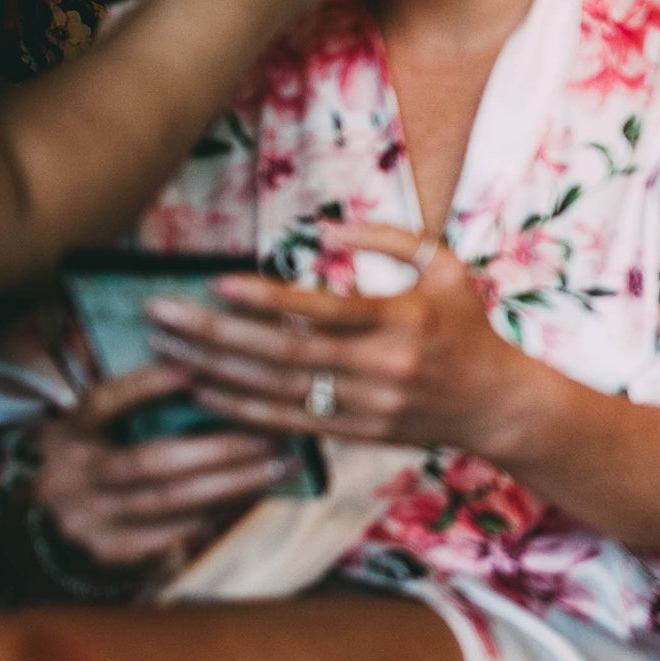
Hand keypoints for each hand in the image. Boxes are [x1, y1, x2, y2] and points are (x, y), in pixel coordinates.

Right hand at [32, 365, 302, 570]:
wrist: (70, 512)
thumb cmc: (110, 449)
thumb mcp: (110, 422)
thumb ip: (148, 398)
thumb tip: (219, 370)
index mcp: (67, 432)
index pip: (103, 403)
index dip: (145, 386)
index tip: (196, 368)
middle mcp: (68, 477)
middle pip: (151, 461)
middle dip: (220, 448)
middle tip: (274, 435)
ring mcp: (85, 519)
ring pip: (169, 501)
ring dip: (233, 483)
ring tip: (280, 466)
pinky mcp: (108, 550)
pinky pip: (172, 532)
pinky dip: (216, 512)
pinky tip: (252, 495)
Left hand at [142, 223, 550, 459]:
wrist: (499, 405)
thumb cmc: (469, 327)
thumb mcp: (446, 268)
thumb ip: (390, 239)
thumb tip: (325, 227)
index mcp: (403, 320)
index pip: (323, 308)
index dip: (266, 297)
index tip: (216, 281)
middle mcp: (382, 366)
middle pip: (284, 353)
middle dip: (214, 334)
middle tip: (160, 314)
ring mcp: (367, 406)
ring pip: (276, 391)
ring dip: (214, 371)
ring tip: (165, 350)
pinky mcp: (358, 433)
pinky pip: (288, 422)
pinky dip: (240, 409)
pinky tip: (201, 391)